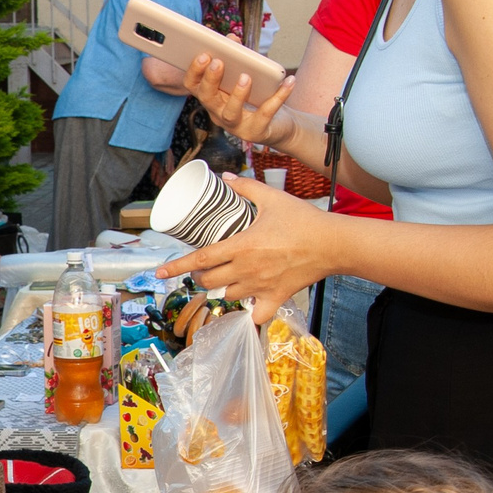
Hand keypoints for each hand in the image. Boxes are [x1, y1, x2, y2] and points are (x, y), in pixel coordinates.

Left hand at [154, 176, 330, 323]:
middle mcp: (247, 270)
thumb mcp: (272, 198)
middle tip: (203, 267)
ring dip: (220, 290)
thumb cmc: (304, 220)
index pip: (200, 259)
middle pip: (208, 281)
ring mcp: (261, 287)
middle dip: (199, 275)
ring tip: (223, 279)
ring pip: (227, 296)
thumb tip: (225, 176)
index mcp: (242, 247)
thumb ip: (246, 188)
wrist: (333, 243)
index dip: (177, 266)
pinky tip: (248, 306)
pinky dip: (249, 313)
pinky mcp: (276, 298)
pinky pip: (256, 315)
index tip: (159, 272)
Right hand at [184, 55, 294, 148]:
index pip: (194, 86)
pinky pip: (266, 113)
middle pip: (207, 98)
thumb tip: (232, 38)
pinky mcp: (256, 132)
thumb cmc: (259, 97)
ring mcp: (236, 125)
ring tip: (246, 77)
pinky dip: (279, 96)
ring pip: (230, 112)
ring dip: (237, 94)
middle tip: (218, 62)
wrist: (280, 125)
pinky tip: (289, 81)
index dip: (194, 72)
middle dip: (211, 80)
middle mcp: (219, 113)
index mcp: (212, 98)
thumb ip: (238, 57)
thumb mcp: (247, 75)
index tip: (203, 54)